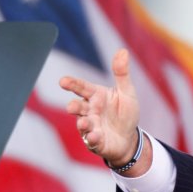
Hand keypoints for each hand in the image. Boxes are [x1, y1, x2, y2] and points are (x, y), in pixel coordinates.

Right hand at [59, 49, 140, 169]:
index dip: (72, 84)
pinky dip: (92, 139)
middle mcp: (90, 110)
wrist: (129, 138)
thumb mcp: (127, 92)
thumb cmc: (125, 112)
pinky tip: (95, 137)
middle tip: (72, 107)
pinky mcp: (95, 141)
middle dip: (73, 107)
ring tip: (84, 123)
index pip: (81, 87)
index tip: (63, 81)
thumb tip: (123, 50)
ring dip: (82, 124)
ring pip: (82, 124)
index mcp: (95, 95)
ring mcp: (91, 126)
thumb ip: (122, 74)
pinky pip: (92, 140)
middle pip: (78, 107)